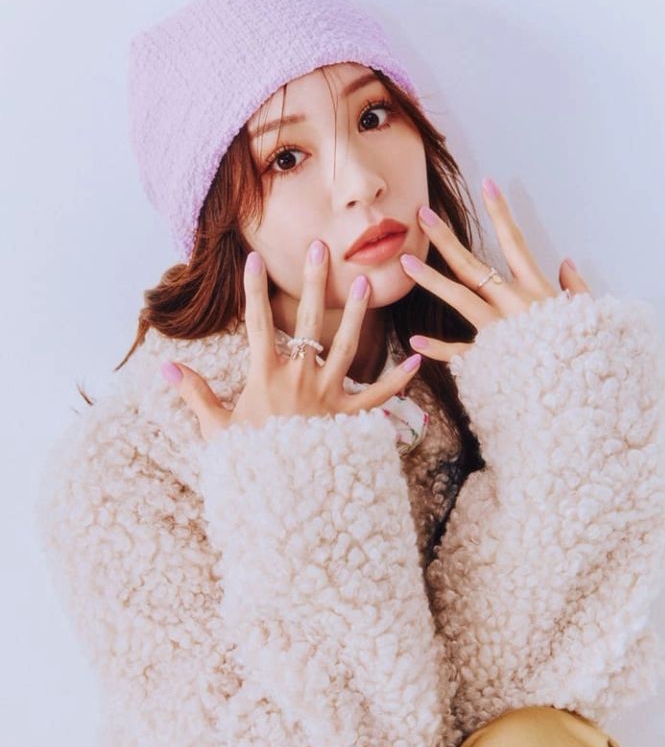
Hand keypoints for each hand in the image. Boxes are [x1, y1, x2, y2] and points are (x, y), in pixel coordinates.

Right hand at [160, 240, 422, 441]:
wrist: (285, 499)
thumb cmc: (250, 464)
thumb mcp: (217, 430)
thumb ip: (195, 394)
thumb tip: (164, 368)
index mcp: (266, 377)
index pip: (257, 324)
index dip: (254, 290)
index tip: (253, 258)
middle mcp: (301, 378)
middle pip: (308, 322)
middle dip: (314, 282)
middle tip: (322, 247)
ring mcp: (328, 396)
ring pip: (349, 348)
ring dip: (357, 313)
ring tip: (366, 281)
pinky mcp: (350, 419)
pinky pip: (377, 398)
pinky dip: (398, 383)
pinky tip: (417, 362)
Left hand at [399, 178, 592, 361]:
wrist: (581, 388)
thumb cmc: (586, 350)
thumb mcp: (588, 312)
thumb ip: (576, 287)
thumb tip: (567, 263)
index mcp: (536, 290)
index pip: (514, 242)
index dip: (501, 212)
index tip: (487, 183)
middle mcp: (513, 304)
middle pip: (473, 265)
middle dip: (446, 239)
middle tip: (422, 215)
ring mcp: (499, 330)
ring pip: (460, 299)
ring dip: (431, 280)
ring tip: (405, 263)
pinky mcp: (492, 359)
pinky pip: (461, 352)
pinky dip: (438, 349)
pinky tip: (415, 341)